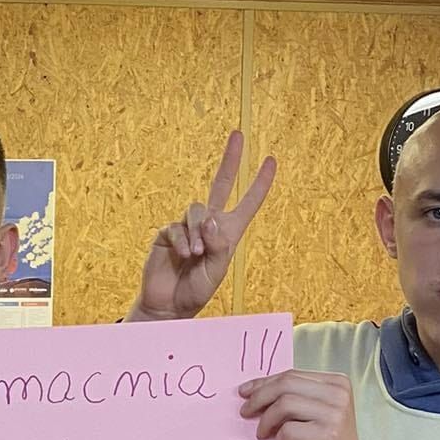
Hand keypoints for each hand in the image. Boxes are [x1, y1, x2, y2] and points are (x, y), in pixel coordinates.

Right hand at [126, 131, 276, 322]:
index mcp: (228, 232)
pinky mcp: (168, 233)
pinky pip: (177, 227)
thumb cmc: (197, 290)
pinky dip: (183, 242)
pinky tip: (184, 256)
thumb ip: (218, 243)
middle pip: (221, 183)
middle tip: (238, 134)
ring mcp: (188, 226)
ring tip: (195, 255)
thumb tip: (210, 217)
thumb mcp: (217, 269)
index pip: (247, 202)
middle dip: (230, 160)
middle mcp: (209, 224)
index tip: (271, 161)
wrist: (170, 305)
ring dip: (198, 232)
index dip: (260, 183)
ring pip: (197, 210)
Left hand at [238, 369, 366, 439]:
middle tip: (245, 411)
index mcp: (337, 383)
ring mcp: (334, 414)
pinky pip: (288, 429)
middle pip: (286, 385)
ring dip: (267, 420)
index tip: (245, 392)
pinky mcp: (326, 436)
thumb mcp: (313, 413)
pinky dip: (280, 438)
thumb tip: (254, 390)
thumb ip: (294, 397)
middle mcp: (338, 394)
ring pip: (285, 404)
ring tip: (263, 433)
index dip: (264, 382)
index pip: (292, 375)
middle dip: (259, 397)